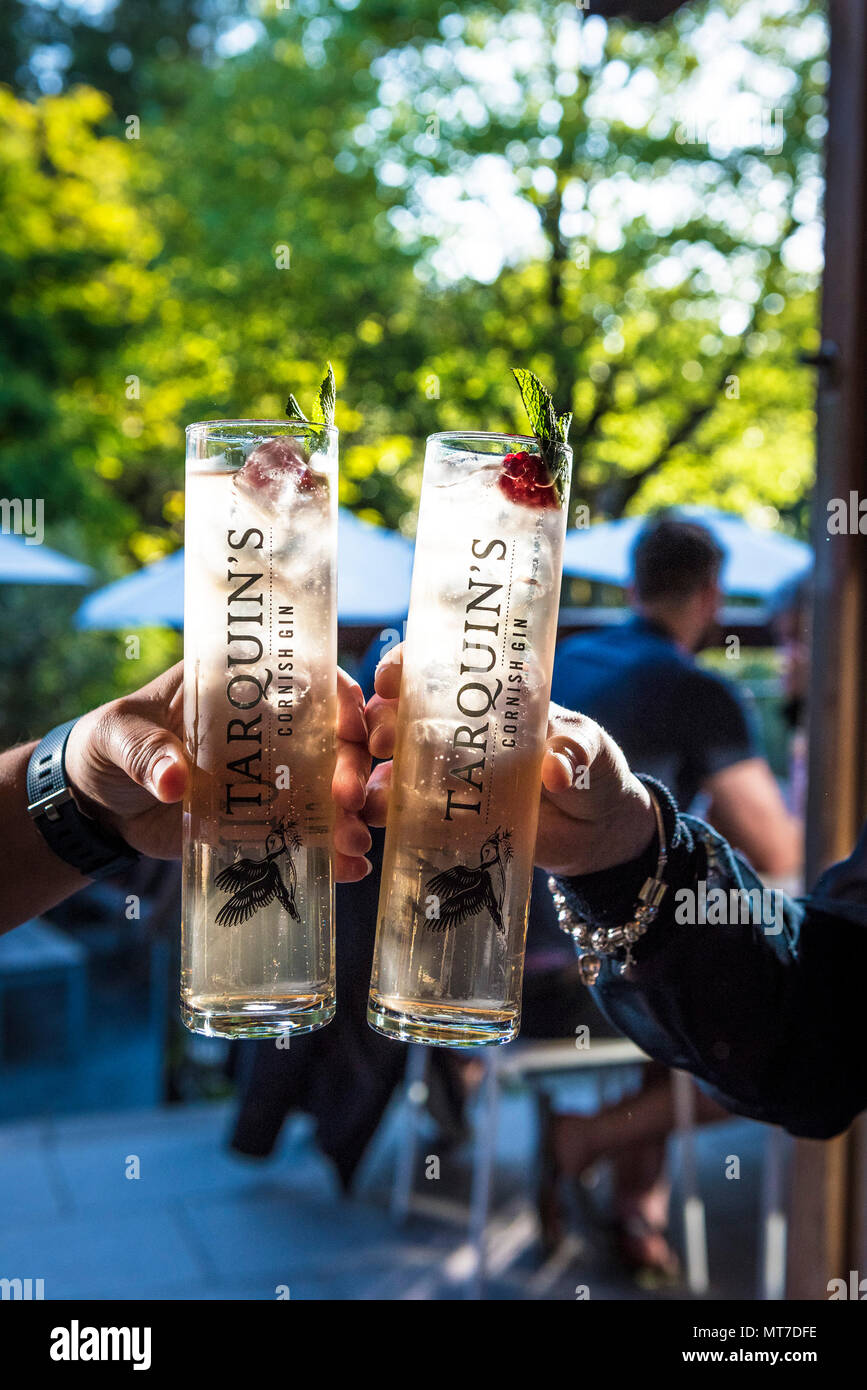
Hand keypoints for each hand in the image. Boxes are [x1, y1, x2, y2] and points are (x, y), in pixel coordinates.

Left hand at [65, 662, 371, 878]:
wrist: (97, 802)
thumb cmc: (110, 744)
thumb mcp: (118, 734)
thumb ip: (144, 750)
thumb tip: (174, 780)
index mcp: (241, 688)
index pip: (306, 680)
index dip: (339, 700)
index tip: (352, 731)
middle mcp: (268, 730)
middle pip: (330, 740)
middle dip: (349, 770)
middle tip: (349, 801)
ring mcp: (269, 777)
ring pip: (326, 791)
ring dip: (349, 818)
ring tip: (355, 848)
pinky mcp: (261, 821)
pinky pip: (302, 833)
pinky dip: (327, 852)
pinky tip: (346, 871)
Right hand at [364, 644, 654, 877]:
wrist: (596, 830)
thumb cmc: (593, 771)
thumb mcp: (590, 751)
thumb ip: (575, 753)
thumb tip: (556, 770)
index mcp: (489, 694)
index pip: (435, 664)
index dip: (405, 664)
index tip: (391, 680)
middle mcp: (457, 724)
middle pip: (399, 711)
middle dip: (380, 722)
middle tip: (384, 744)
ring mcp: (445, 767)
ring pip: (388, 759)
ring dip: (367, 770)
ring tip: (366, 793)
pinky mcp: (441, 810)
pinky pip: (398, 807)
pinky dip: (377, 811)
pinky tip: (369, 821)